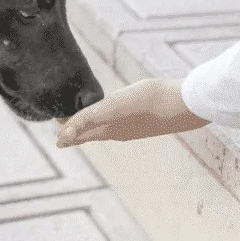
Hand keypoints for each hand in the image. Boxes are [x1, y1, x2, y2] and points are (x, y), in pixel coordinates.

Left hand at [55, 78, 209, 146]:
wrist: (186, 103)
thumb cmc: (148, 102)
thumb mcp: (112, 108)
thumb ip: (86, 120)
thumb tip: (61, 137)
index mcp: (108, 130)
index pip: (79, 133)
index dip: (65, 130)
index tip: (53, 121)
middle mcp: (119, 132)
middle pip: (91, 131)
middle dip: (76, 128)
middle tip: (62, 122)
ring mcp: (134, 126)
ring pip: (105, 127)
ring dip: (91, 124)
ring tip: (83, 118)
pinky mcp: (146, 118)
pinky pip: (120, 120)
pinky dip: (108, 118)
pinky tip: (115, 112)